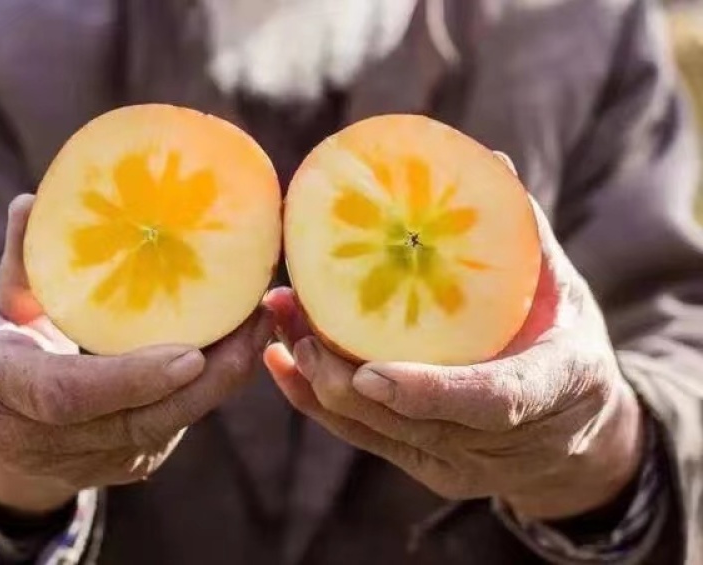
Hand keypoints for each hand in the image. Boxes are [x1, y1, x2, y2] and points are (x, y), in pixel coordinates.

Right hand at [0, 194, 273, 514]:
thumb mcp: (0, 308)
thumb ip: (21, 261)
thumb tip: (33, 202)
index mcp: (2, 390)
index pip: (68, 395)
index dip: (130, 378)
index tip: (189, 354)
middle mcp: (49, 439)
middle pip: (139, 421)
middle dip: (207, 378)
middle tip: (255, 322)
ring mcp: (94, 459)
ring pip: (169, 425)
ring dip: (224, 378)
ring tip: (263, 323)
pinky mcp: (130, 460)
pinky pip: (177, 423)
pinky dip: (215, 385)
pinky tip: (246, 342)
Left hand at [264, 170, 643, 519]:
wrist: (575, 431)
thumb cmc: (565, 346)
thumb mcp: (566, 294)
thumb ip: (526, 238)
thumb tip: (491, 161)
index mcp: (547, 389)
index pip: (490, 401)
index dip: (429, 391)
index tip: (370, 372)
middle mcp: (493, 441)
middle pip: (406, 421)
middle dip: (339, 374)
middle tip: (295, 316)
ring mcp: (454, 462)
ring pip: (372, 430)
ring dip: (316, 379)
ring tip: (278, 318)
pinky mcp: (424, 466)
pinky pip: (361, 438)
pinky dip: (315, 401)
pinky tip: (281, 362)